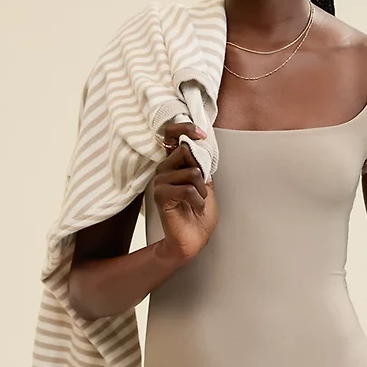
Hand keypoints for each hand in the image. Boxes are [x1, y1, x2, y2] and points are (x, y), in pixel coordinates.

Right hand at [153, 122, 217, 264]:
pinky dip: (198, 200)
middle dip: (202, 171)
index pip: (171, 134)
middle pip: (185, 151)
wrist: (195, 238)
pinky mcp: (160, 195)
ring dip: (202, 190)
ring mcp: (160, 181)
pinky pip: (186, 188)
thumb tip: (200, 146)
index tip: (200, 134)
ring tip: (198, 202)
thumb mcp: (206, 183)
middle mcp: (164, 169)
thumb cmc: (199, 211)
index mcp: (174, 163)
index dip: (185, 128)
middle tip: (202, 189)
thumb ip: (201, 164)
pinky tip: (196, 208)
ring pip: (190, 172)